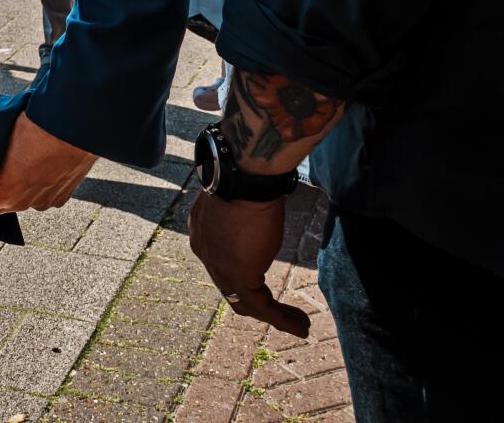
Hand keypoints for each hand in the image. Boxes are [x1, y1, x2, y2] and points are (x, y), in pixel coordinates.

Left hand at [0, 115, 95, 238]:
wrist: (75, 123)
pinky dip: (38, 185)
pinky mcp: (60, 198)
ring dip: (17, 187)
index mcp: (2, 190)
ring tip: (22, 160)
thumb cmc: (35, 123)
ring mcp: (42, 202)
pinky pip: (41, 196)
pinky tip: (41, 164)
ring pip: (20, 200)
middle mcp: (21, 202)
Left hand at [187, 190, 309, 336]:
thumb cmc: (247, 180)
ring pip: (246, 303)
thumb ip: (242, 217)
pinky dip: (282, 319)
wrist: (243, 178)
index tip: (262, 285)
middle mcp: (205, 253)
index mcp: (203, 235)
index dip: (241, 280)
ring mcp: (219, 266)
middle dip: (256, 305)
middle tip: (279, 314)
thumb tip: (257, 213)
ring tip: (300, 325)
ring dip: (274, 316)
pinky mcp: (240, 274)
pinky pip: (262, 306)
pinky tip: (301, 325)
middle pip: (230, 289)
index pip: (221, 266)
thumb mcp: (240, 202)